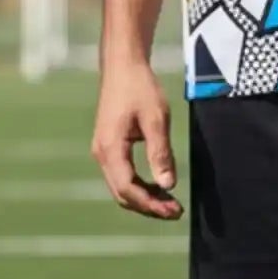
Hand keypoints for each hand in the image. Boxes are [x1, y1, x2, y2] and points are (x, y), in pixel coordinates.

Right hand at [91, 58, 181, 218]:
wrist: (123, 66)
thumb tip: (168, 185)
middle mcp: (101, 154)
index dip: (150, 204)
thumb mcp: (156, 119)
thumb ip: (161, 153)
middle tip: (176, 211)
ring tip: (170, 204)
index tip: (174, 210)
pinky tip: (158, 188)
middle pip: (122, 194)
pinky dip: (139, 187)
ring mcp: (103, 151)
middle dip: (148, 206)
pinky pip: (121, 176)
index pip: (127, 188)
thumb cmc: (140, 88)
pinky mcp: (109, 147)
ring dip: (144, 199)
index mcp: (110, 148)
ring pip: (121, 187)